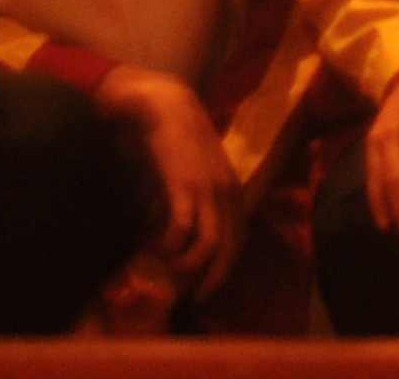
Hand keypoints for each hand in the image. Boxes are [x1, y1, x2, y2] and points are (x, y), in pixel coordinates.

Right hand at [98, 65, 240, 294]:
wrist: (165, 103)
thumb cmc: (174, 136)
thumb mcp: (191, 172)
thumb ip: (188, 199)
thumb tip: (172, 230)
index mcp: (231, 189)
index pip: (238, 237)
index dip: (225, 265)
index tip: (208, 284)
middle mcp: (227, 192)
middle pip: (230, 248)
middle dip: (214, 278)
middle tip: (195, 296)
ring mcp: (208, 189)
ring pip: (210, 245)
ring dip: (190, 265)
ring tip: (171, 268)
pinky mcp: (185, 186)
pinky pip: (183, 229)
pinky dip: (172, 245)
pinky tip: (160, 248)